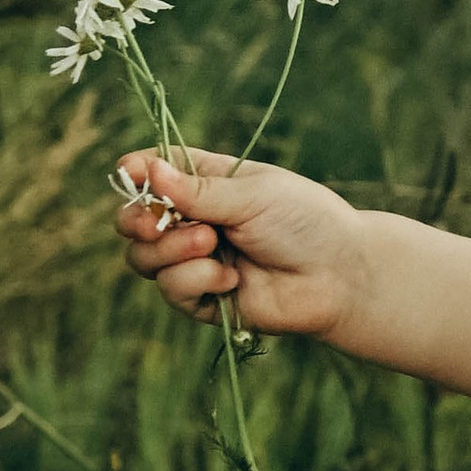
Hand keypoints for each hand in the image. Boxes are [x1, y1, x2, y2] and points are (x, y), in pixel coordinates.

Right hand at [112, 146, 366, 342]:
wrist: (340, 276)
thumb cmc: (305, 222)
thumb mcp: (251, 195)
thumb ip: (196, 190)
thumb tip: (146, 170)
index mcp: (205, 183)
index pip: (153, 172)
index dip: (135, 174)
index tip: (129, 173)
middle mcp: (194, 222)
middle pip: (134, 222)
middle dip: (137, 220)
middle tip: (156, 222)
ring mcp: (196, 262)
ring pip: (144, 260)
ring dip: (170, 250)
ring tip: (210, 245)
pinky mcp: (204, 300)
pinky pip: (172, 290)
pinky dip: (195, 281)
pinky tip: (230, 279)